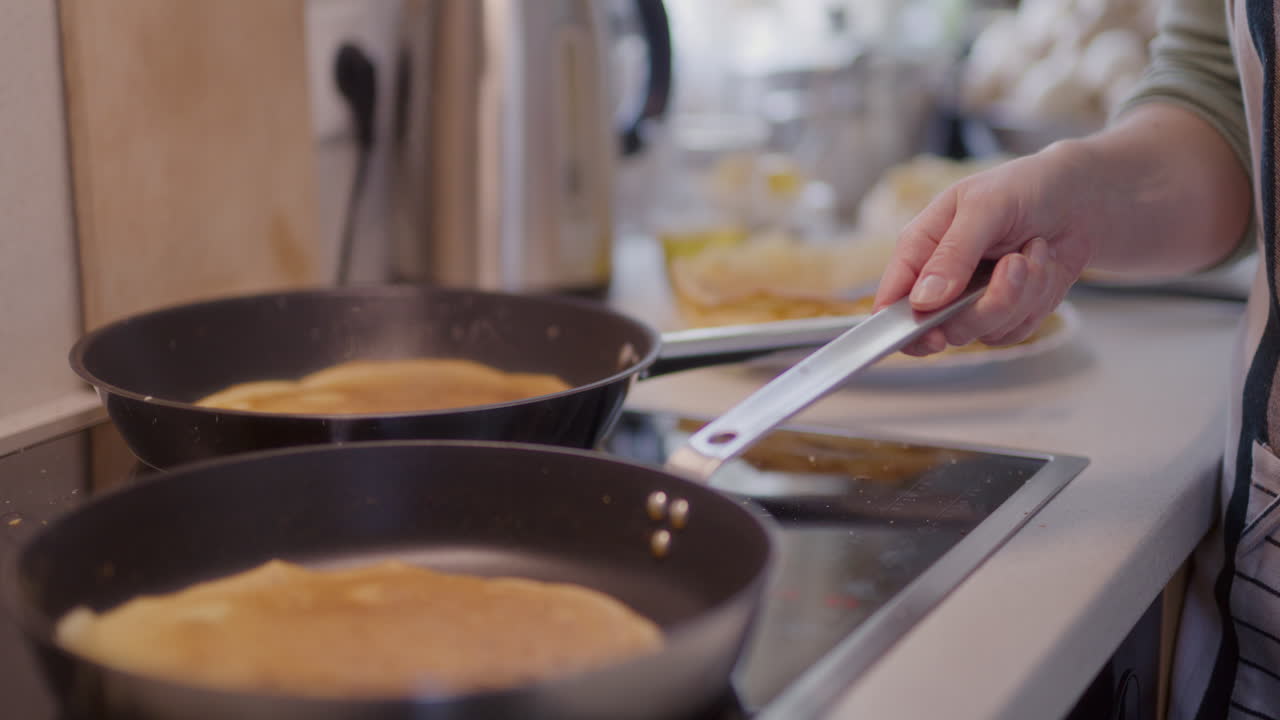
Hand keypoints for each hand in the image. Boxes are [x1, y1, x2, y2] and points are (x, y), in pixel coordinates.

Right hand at [872, 145, 1095, 356]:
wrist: (1076, 198)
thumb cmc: (1023, 188)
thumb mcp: (985, 207)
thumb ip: (953, 253)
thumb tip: (923, 300)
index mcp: (920, 248)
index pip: (892, 300)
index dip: (903, 326)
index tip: (933, 336)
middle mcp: (940, 281)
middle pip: (943, 327)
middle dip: (988, 304)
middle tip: (1013, 264)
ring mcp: (972, 301)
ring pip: (985, 332)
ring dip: (1022, 293)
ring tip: (1033, 252)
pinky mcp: (1006, 313)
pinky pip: (1015, 331)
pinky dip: (1038, 299)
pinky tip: (1042, 264)